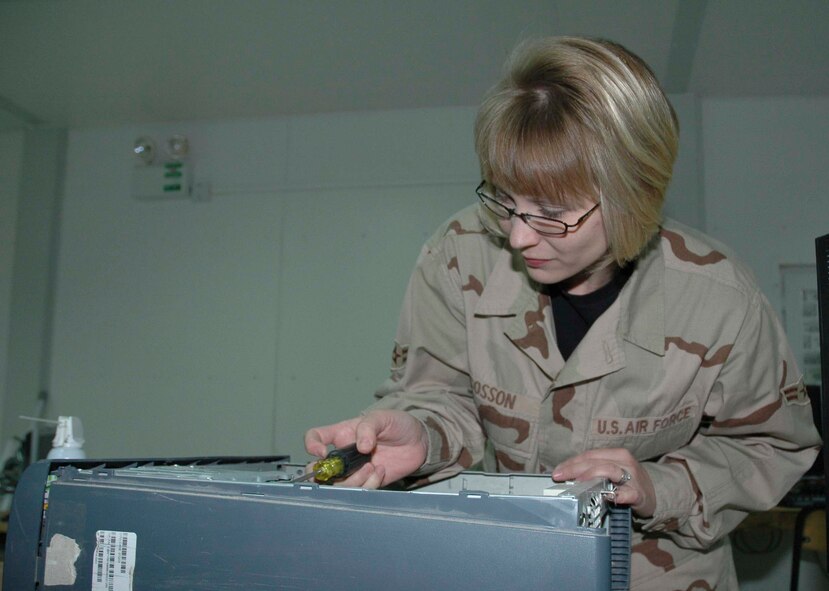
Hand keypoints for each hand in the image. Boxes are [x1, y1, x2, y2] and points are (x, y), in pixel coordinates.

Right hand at [304, 409, 427, 488]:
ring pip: (339, 485)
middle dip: (323, 475)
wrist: (419, 440)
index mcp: (342, 434)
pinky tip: (381, 471)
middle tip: (341, 472)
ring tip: (372, 467)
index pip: (314, 437)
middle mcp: (344, 454)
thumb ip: (369, 427)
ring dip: (353, 480)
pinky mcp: (368, 482)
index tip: (322, 453)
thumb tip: (361, 446)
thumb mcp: (382, 417)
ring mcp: (355, 470)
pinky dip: (369, 484)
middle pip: (319, 470)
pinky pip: (360, 490)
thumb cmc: (397, 423)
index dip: (311, 446)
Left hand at [552, 448, 655, 517]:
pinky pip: (629, 493)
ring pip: (610, 471)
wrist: (655, 495)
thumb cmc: (627, 482)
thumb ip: (592, 471)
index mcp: (616, 454)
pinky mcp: (639, 494)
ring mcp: (633, 478)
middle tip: (560, 477)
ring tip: (578, 482)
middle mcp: (624, 462)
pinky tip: (610, 498)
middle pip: (596, 462)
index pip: (589, 455)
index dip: (571, 462)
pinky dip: (619, 495)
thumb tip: (565, 474)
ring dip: (592, 475)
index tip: (556, 472)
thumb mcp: (611, 471)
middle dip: (575, 469)